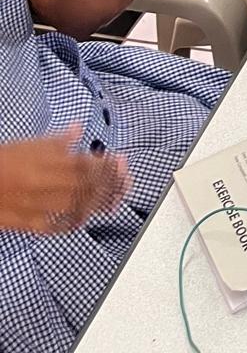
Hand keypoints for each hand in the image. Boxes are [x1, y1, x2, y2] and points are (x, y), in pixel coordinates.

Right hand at [0, 129, 129, 233]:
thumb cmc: (1, 161)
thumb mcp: (29, 144)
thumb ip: (58, 140)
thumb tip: (78, 129)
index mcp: (45, 162)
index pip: (85, 164)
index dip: (106, 165)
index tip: (120, 163)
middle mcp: (43, 184)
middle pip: (85, 186)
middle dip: (110, 185)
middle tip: (125, 182)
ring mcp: (35, 206)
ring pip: (75, 207)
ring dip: (99, 204)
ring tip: (114, 200)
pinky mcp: (26, 224)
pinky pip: (54, 227)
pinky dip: (72, 223)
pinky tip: (85, 219)